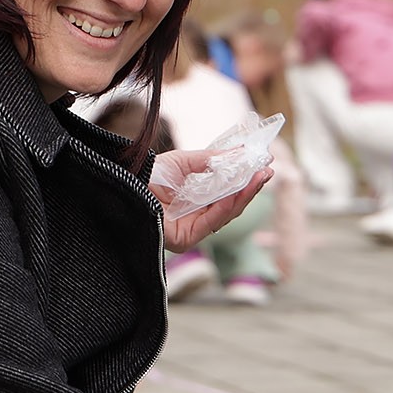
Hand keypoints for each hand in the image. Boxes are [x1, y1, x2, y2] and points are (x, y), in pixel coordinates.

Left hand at [150, 148, 274, 254]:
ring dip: (245, 195)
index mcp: (196, 202)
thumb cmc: (149, 174)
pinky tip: (239, 191)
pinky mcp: (187, 239)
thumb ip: (211, 160)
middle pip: (231, 205)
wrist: (124, 183)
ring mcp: (193, 230)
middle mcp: (196, 218)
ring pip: (226, 214)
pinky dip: (227, 205)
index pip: (227, 194)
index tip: (262, 166)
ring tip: (260, 177)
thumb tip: (240, 153)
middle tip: (268, 171)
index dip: (246, 181)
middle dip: (251, 188)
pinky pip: (212, 221)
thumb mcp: (184, 161)